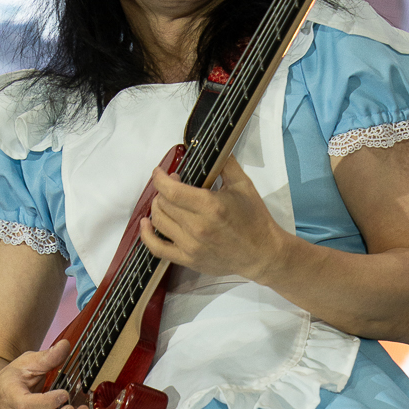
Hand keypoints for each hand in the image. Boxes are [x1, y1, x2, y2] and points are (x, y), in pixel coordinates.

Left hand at [139, 154, 285, 282]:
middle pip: (163, 204)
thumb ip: (225, 164)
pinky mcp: (188, 259)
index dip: (160, 178)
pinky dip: (147, 235)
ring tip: (166, 202)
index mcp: (210, 206)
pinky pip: (157, 248)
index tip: (160, 172)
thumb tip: (212, 148)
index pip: (171, 190)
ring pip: (158, 221)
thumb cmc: (255, 219)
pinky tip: (146, 224)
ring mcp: (191, 246)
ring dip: (158, 207)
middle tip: (173, 186)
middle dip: (163, 190)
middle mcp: (198, 227)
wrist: (262, 254)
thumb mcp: (243, 185)